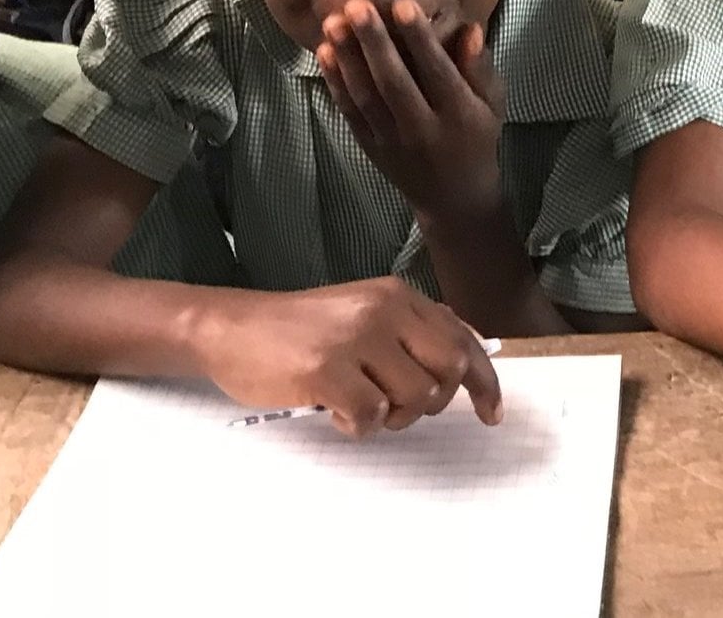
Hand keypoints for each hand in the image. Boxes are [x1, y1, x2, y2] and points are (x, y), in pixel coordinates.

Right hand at [196, 277, 502, 436]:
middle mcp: (384, 309)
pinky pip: (373, 416)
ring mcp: (356, 337)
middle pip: (449, 370)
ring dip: (392, 417)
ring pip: (416, 398)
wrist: (230, 328)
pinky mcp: (328, 369)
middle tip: (400, 410)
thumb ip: (407, 330)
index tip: (492, 412)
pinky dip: (359, 426)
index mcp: (397, 296)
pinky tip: (335, 412)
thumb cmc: (296, 330)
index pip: (461, 337)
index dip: (485, 380)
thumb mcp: (361, 311)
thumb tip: (462, 358)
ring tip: (360, 406)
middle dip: (434, 402)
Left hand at [319, 0, 507, 228]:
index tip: (403, 4)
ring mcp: (394, 141)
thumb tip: (470, 29)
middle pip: (395, 83)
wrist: (454, 198)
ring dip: (347, 59)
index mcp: (460, 115)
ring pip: (366, 97)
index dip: (420, 39)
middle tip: (356, 6)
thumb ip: (480, 69)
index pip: (438, 72)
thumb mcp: (493, 105)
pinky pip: (350, 113)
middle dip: (374, 43)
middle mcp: (424, 129)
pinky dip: (336, 83)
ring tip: (333, 22)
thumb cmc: (477, 139)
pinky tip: (326, 54)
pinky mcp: (371, 148)